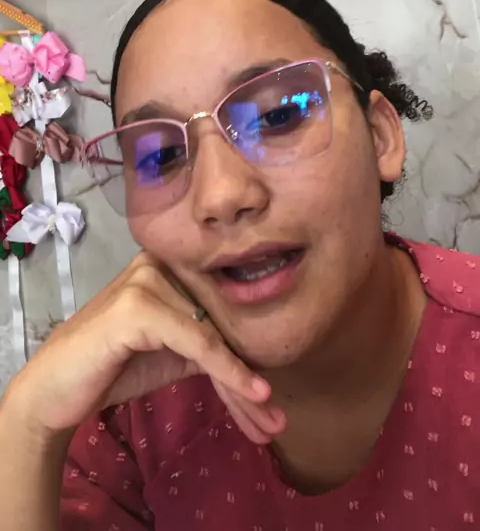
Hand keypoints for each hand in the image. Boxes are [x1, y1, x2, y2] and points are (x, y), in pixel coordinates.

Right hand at [9, 253, 285, 443]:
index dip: (246, 359)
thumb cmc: (112, 367)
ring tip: (272, 422)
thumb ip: (208, 342)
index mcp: (170, 266)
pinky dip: (228, 371)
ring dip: (244, 386)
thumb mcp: (172, 351)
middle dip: (248, 378)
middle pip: (219, 325)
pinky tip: (254, 393)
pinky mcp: (139, 305)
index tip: (270, 404)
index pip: (219, 313)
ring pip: (214, 336)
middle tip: (275, 420)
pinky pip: (197, 343)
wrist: (54, 390)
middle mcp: (161, 264)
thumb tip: (260, 360)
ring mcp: (148, 280)